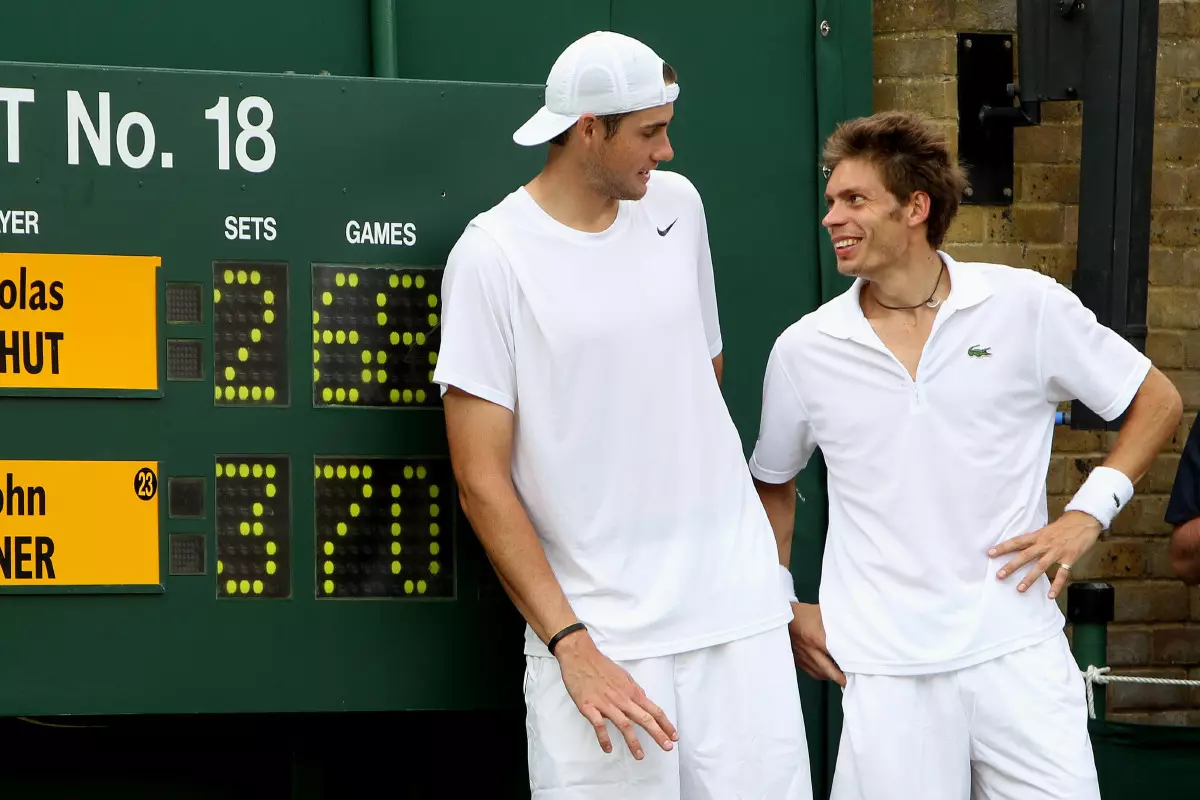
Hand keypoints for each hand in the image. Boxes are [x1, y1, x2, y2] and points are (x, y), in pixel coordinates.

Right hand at [554, 632, 677, 759]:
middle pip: (644, 719)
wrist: (580, 656)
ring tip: (640, 756)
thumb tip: (643, 701)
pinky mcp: (589, 707)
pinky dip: (604, 738)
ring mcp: (606, 703)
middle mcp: (622, 699)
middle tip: (668, 747)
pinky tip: (608, 749)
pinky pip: (599, 726)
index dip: (665, 723)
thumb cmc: (602, 666)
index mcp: (631, 691)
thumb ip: (634, 690)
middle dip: (658, 734)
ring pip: (624, 725)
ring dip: (633, 742)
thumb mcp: (624, 675)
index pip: (653, 710)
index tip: (674, 735)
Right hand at [789, 602, 845, 686]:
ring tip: (840, 678)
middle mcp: (809, 649)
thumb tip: (852, 625)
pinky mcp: (796, 659)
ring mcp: (801, 656)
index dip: (847, 662)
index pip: (836, 653)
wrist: (781, 614)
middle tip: (850, 682)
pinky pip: (810, 671)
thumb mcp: (821, 612)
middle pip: (827, 669)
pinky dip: (820, 674)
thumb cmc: (803, 612)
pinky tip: (826, 673)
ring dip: (830, 676)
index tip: (857, 667)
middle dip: (840, 678)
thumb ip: (835, 621)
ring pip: (819, 672)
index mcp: (816, 637)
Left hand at [989, 511, 1102, 598]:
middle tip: (999, 575)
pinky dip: (1057, 585)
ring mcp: (1057, 551)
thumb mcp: (1046, 529)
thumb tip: (1022, 546)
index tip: (990, 553)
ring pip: (1040, 566)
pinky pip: (1063, 574)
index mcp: (1038, 536)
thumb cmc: (1065, 525)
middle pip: (1025, 555)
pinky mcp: (1070, 558)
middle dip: (1011, 566)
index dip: (1003, 547)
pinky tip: (1051, 595)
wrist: (1085, 520)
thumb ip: (1036, 539)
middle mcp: (1045, 544)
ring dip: (1030, 578)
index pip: (1017, 542)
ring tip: (1020, 589)